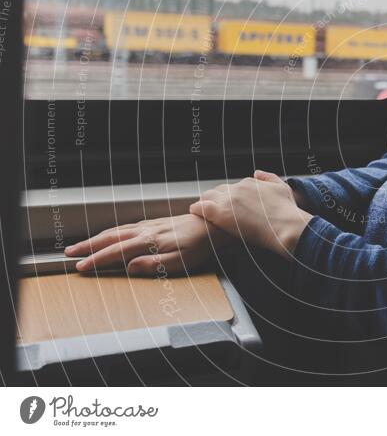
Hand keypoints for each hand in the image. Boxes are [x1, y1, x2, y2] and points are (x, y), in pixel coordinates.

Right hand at [64, 213, 236, 275]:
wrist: (213, 225)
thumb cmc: (199, 246)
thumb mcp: (179, 262)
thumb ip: (153, 265)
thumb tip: (130, 267)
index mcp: (148, 242)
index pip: (115, 252)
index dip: (96, 260)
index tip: (80, 267)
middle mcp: (146, 231)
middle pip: (110, 238)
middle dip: (88, 246)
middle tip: (69, 253)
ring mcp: (150, 225)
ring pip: (117, 230)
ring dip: (97, 237)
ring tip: (82, 244)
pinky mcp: (156, 223)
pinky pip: (127, 226)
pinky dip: (113, 231)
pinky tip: (111, 234)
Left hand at [189, 171, 312, 258]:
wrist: (285, 226)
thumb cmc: (287, 211)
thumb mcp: (282, 187)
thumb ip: (269, 177)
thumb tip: (257, 172)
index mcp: (250, 182)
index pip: (233, 187)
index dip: (231, 196)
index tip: (231, 204)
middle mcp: (237, 188)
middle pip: (219, 191)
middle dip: (216, 199)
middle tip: (215, 208)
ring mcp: (228, 200)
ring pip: (207, 197)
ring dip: (205, 202)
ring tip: (202, 210)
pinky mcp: (220, 214)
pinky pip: (201, 207)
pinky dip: (197, 209)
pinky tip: (195, 212)